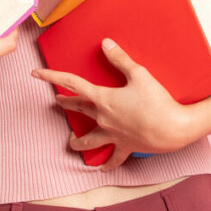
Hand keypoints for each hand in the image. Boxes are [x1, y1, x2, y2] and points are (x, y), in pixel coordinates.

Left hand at [32, 38, 196, 169]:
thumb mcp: (139, 74)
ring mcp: (113, 135)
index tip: (37, 74)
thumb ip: (120, 59)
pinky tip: (102, 167)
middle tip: (57, 100)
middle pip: (79, 109)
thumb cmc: (157, 100)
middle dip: (66, 103)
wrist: (174, 128)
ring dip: (78, 142)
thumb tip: (105, 43)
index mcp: (103, 99)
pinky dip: (107, 163)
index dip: (52, 77)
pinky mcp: (126, 147)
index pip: (72, 84)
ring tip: (71, 142)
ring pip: (89, 141)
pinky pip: (113, 158)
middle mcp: (103, 118)